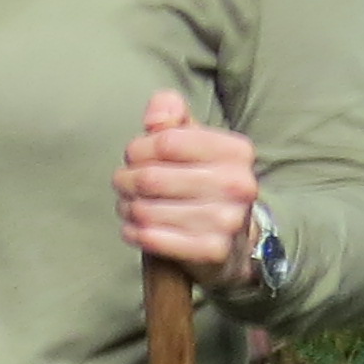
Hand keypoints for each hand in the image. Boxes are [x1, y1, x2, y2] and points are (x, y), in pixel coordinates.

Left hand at [115, 89, 261, 286]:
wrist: (232, 239)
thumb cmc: (201, 179)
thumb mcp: (191, 139)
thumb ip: (170, 113)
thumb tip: (157, 114)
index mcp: (236, 151)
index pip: (164, 142)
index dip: (137, 149)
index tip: (135, 156)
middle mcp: (239, 185)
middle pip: (149, 177)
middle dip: (125, 180)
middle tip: (125, 183)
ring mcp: (228, 220)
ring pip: (144, 209)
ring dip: (126, 207)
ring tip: (131, 205)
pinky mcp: (211, 250)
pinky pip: (150, 238)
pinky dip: (132, 231)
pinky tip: (136, 227)